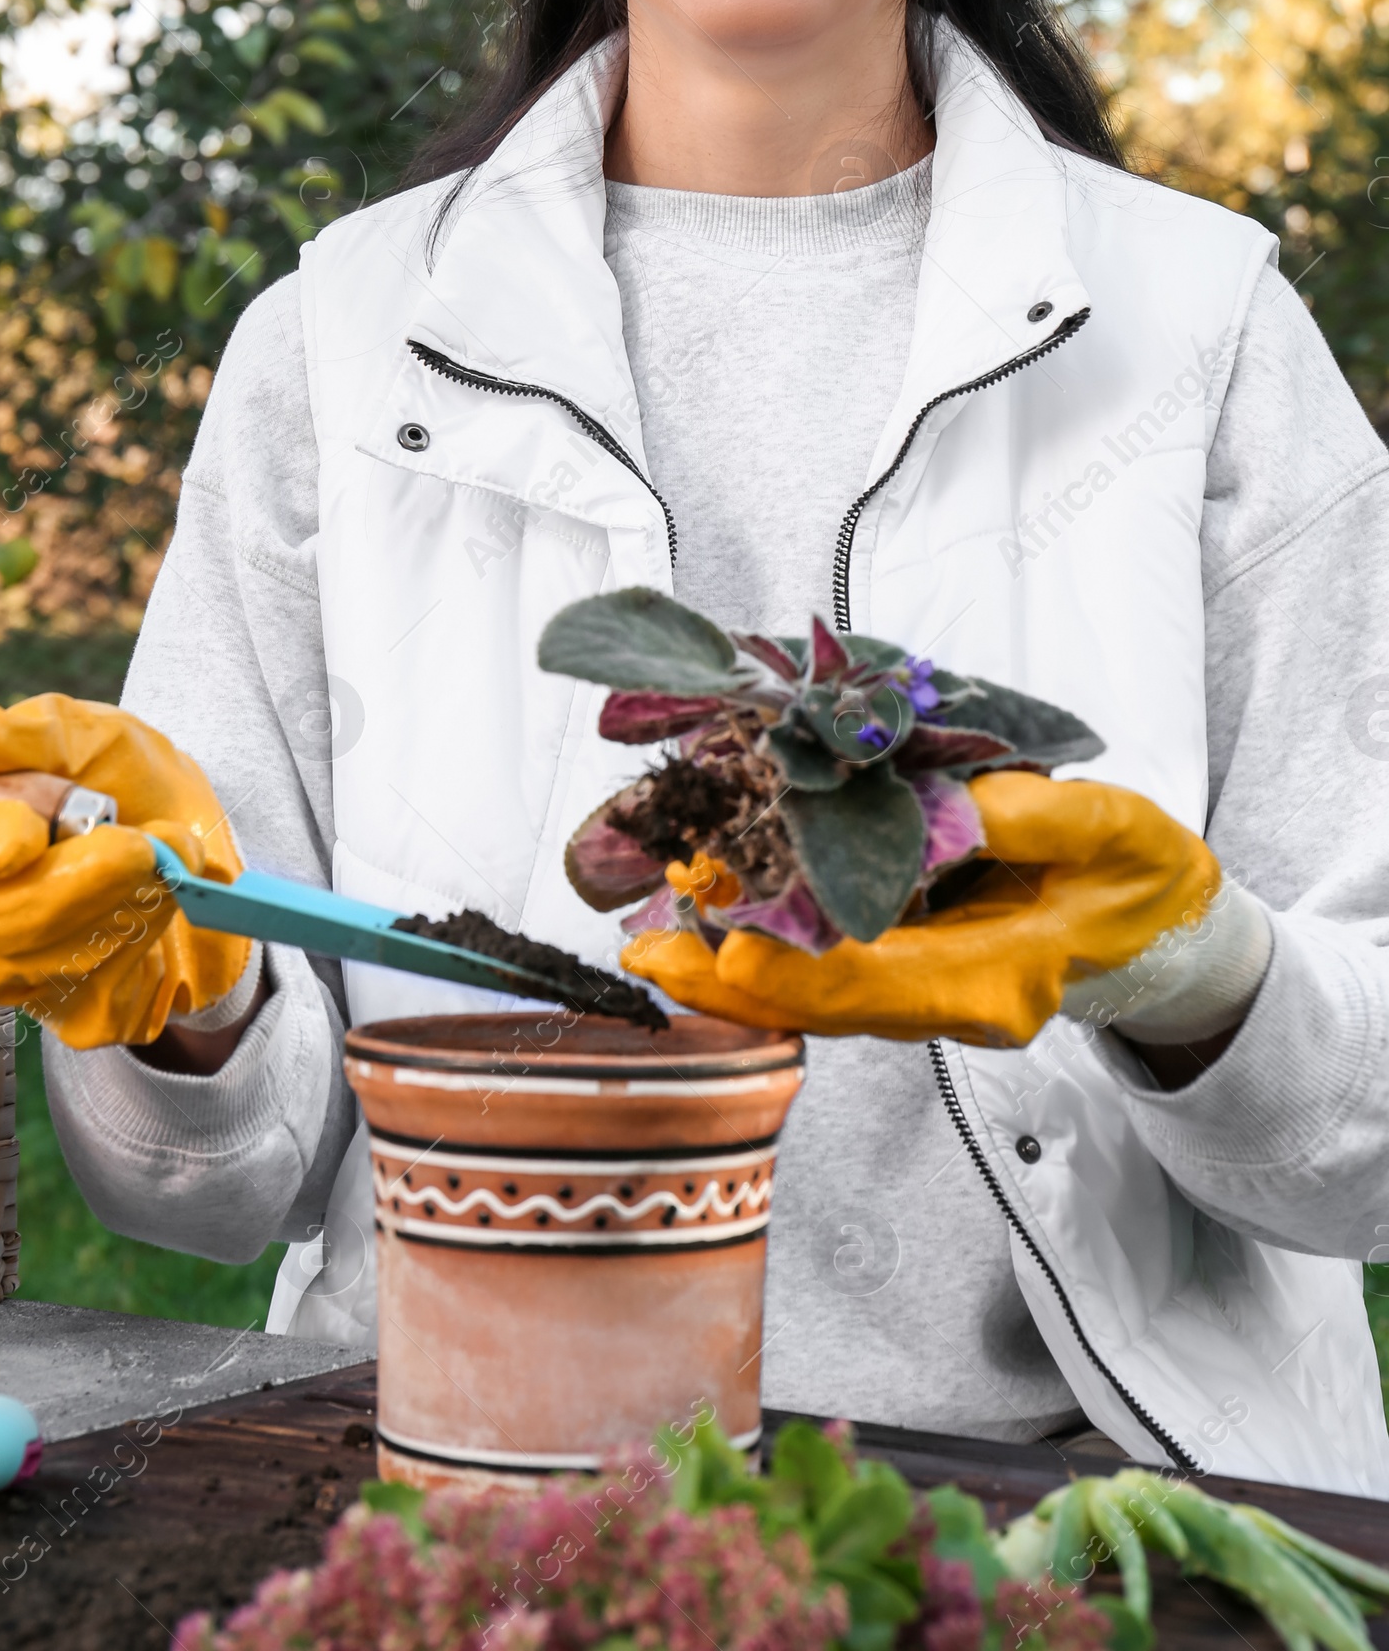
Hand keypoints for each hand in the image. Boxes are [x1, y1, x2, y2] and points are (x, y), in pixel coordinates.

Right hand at [0, 697, 251, 1049]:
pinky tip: (158, 903)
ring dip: (116, 901)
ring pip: (35, 956)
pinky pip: (91, 988)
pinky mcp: (70, 1010)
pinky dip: (141, 934)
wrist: (205, 840)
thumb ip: (27, 733)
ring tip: (157, 860)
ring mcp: (9, 969)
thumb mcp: (87, 734)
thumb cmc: (129, 780)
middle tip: (133, 843)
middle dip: (68, 881)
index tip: (28, 832)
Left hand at [620, 770, 1221, 1045]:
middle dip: (729, 979)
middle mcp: (949, 1001)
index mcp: (998, 979)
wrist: (1164, 930)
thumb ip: (1037, 817)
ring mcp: (926, 993)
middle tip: (646, 949)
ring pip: (813, 993)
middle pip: (823, 1004)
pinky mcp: (910, 968)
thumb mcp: (1114, 831)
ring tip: (654, 929)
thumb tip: (953, 805)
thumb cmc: (1141, 879)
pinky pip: (826, 967)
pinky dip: (767, 943)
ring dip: (731, 964)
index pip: (876, 984)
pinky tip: (716, 909)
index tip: (724, 954)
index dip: (794, 971)